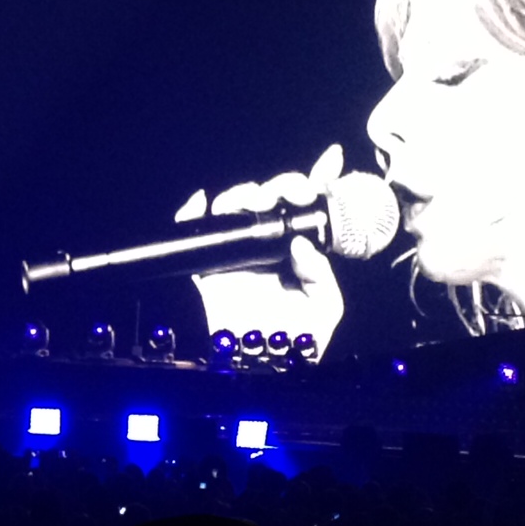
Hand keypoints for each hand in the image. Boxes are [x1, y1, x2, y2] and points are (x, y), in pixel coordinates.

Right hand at [175, 143, 347, 357]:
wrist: (257, 365)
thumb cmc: (295, 339)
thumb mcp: (324, 307)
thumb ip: (320, 274)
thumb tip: (300, 244)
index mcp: (296, 250)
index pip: (306, 209)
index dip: (317, 181)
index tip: (331, 160)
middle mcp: (266, 244)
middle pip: (271, 198)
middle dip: (282, 185)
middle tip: (289, 192)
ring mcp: (235, 250)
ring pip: (235, 207)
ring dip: (244, 193)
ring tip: (254, 199)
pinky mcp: (206, 262)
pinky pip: (194, 229)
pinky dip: (193, 211)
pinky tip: (205, 203)